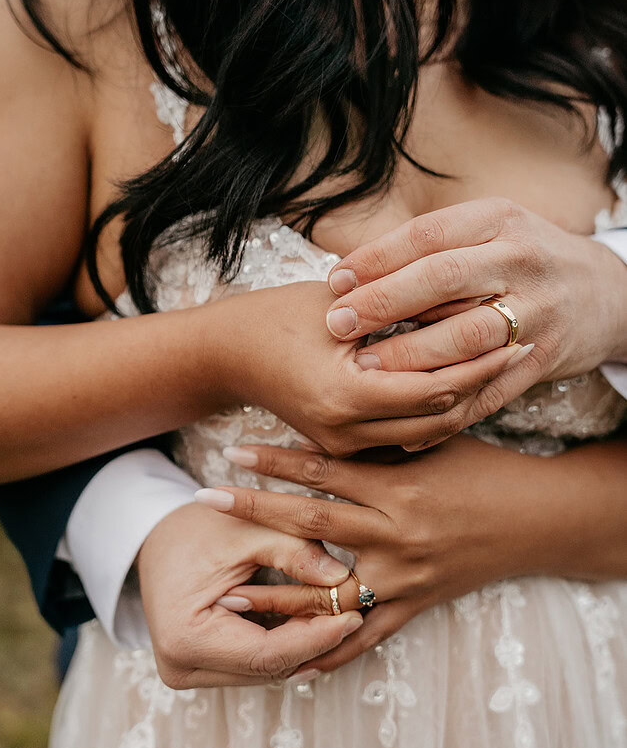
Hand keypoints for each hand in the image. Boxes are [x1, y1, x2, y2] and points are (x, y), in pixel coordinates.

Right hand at [136, 502, 361, 687]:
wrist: (156, 537)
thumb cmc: (197, 528)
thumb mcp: (248, 531)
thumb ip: (295, 552)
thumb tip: (344, 580)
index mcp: (185, 638)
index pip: (267, 654)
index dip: (316, 637)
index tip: (355, 615)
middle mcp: (181, 667)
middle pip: (269, 668)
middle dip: (314, 641)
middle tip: (356, 610)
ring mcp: (187, 673)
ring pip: (266, 670)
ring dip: (303, 644)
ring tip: (338, 612)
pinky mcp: (198, 669)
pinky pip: (255, 664)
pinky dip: (285, 643)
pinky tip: (312, 619)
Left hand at [196, 438, 558, 673]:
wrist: (537, 520)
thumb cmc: (484, 470)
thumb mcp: (434, 445)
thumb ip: (381, 443)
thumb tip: (325, 422)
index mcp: (399, 487)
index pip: (324, 471)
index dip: (276, 461)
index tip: (232, 451)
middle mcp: (395, 534)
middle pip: (310, 525)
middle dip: (252, 512)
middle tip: (202, 501)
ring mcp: (403, 578)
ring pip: (327, 595)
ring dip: (274, 598)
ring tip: (226, 600)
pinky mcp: (414, 606)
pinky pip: (366, 638)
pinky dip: (329, 654)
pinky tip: (290, 665)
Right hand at [213, 279, 524, 456]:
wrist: (225, 356)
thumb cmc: (276, 316)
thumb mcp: (340, 304)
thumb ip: (399, 310)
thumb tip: (467, 300)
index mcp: (345, 397)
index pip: (436, 387)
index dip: (481, 364)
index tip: (516, 337)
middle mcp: (346, 432)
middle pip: (439, 417)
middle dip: (483, 384)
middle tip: (522, 350)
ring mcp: (344, 446)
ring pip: (427, 433)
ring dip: (464, 401)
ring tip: (500, 366)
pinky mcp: (343, 446)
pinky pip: (404, 436)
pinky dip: (435, 413)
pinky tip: (462, 384)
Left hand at [323, 198, 626, 448]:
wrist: (604, 292)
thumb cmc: (519, 259)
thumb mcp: (486, 231)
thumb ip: (430, 247)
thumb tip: (349, 270)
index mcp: (498, 220)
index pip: (428, 235)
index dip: (377, 258)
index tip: (335, 281)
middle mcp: (521, 260)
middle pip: (444, 279)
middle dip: (385, 302)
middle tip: (339, 324)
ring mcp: (537, 311)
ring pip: (468, 336)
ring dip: (412, 355)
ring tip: (366, 369)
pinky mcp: (543, 358)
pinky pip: (492, 387)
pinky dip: (449, 408)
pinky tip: (409, 422)